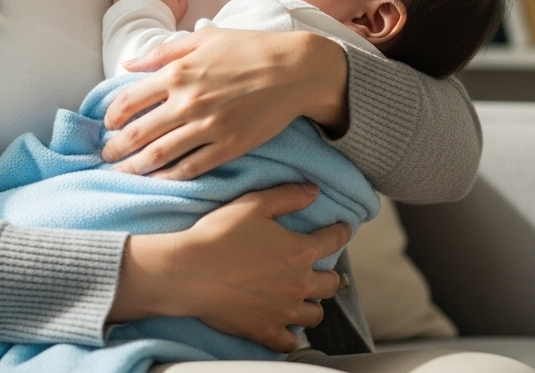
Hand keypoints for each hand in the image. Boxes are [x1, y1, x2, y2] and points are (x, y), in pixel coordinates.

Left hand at [101, 26, 348, 177]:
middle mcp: (188, 101)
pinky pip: (191, 168)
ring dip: (135, 167)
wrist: (294, 69)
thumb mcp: (203, 38)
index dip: (112, 116)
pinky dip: (169, 178)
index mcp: (178, 72)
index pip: (129, 100)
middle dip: (116, 148)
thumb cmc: (249, 49)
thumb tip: (128, 63)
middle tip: (106, 156)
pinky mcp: (229, 147)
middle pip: (139, 133)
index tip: (108, 124)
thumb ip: (163, 51)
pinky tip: (158, 180)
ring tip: (122, 173)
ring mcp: (208, 127)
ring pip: (160, 156)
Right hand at [108, 183, 350, 351]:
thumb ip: (287, 196)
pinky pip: (291, 342)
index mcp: (299, 251)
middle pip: (331, 284)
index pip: (334, 240)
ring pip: (316, 314)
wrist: (190, 272)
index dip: (342, 231)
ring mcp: (284, 311)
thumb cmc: (219, 235)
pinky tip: (286, 325)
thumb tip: (313, 191)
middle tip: (321, 268)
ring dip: (313, 304)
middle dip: (329, 273)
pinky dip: (292, 334)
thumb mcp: (254, 204)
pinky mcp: (266, 332)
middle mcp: (298, 284)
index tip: (343, 228)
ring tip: (304, 297)